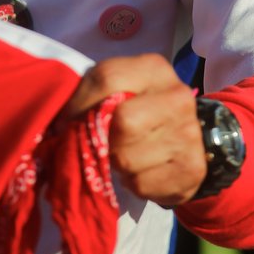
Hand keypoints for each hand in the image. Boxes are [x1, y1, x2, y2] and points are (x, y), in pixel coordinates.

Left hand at [62, 53, 205, 208]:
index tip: (68, 120)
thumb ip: (95, 94)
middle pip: (121, 122)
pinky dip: (132, 183)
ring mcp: (189, 134)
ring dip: (116, 164)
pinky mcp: (192, 169)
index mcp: (154, 69)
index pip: (107, 78)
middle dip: (103, 139)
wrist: (195, 137)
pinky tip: (141, 170)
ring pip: (127, 159)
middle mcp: (177, 97)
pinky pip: (141, 185)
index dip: (80, 103)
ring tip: (124, 156)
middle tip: (103, 143)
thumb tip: (58, 125)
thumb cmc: (143, 108)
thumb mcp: (122, 88)